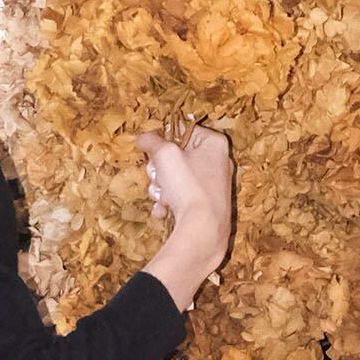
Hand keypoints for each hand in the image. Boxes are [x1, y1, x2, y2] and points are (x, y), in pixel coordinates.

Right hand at [139, 125, 233, 308]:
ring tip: (163, 196)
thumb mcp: (165, 155)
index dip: (162, 140)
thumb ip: (151, 141)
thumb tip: (142, 137)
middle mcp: (217, 162)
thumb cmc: (189, 187)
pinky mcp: (205, 204)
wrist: (203, 230)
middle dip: (159, 169)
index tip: (151, 150)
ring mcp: (212, 184)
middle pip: (175, 155)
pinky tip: (165, 210)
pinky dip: (169, 202)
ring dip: (161, 187)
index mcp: (214, 143)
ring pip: (174, 177)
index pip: (180, 129)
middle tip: (159, 176)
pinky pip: (180, 196)